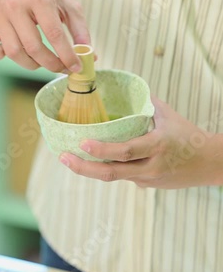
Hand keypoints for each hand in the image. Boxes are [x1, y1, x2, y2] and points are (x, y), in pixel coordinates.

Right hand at [0, 0, 89, 70]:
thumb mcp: (66, 3)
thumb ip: (80, 29)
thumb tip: (90, 56)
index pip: (54, 34)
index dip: (67, 55)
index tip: (76, 68)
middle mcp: (16, 5)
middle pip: (33, 47)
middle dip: (51, 64)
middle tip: (61, 68)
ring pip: (13, 52)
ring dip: (31, 64)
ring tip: (42, 60)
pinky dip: (0, 56)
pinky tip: (13, 52)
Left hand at [59, 97, 222, 187]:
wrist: (208, 164)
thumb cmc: (189, 135)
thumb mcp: (169, 116)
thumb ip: (147, 102)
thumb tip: (128, 86)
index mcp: (157, 146)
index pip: (125, 152)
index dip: (102, 150)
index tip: (82, 142)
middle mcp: (151, 166)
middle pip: (112, 173)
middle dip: (84, 167)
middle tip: (64, 156)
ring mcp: (148, 179)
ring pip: (113, 178)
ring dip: (89, 170)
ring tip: (70, 159)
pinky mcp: (146, 185)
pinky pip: (123, 176)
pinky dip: (108, 167)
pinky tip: (93, 160)